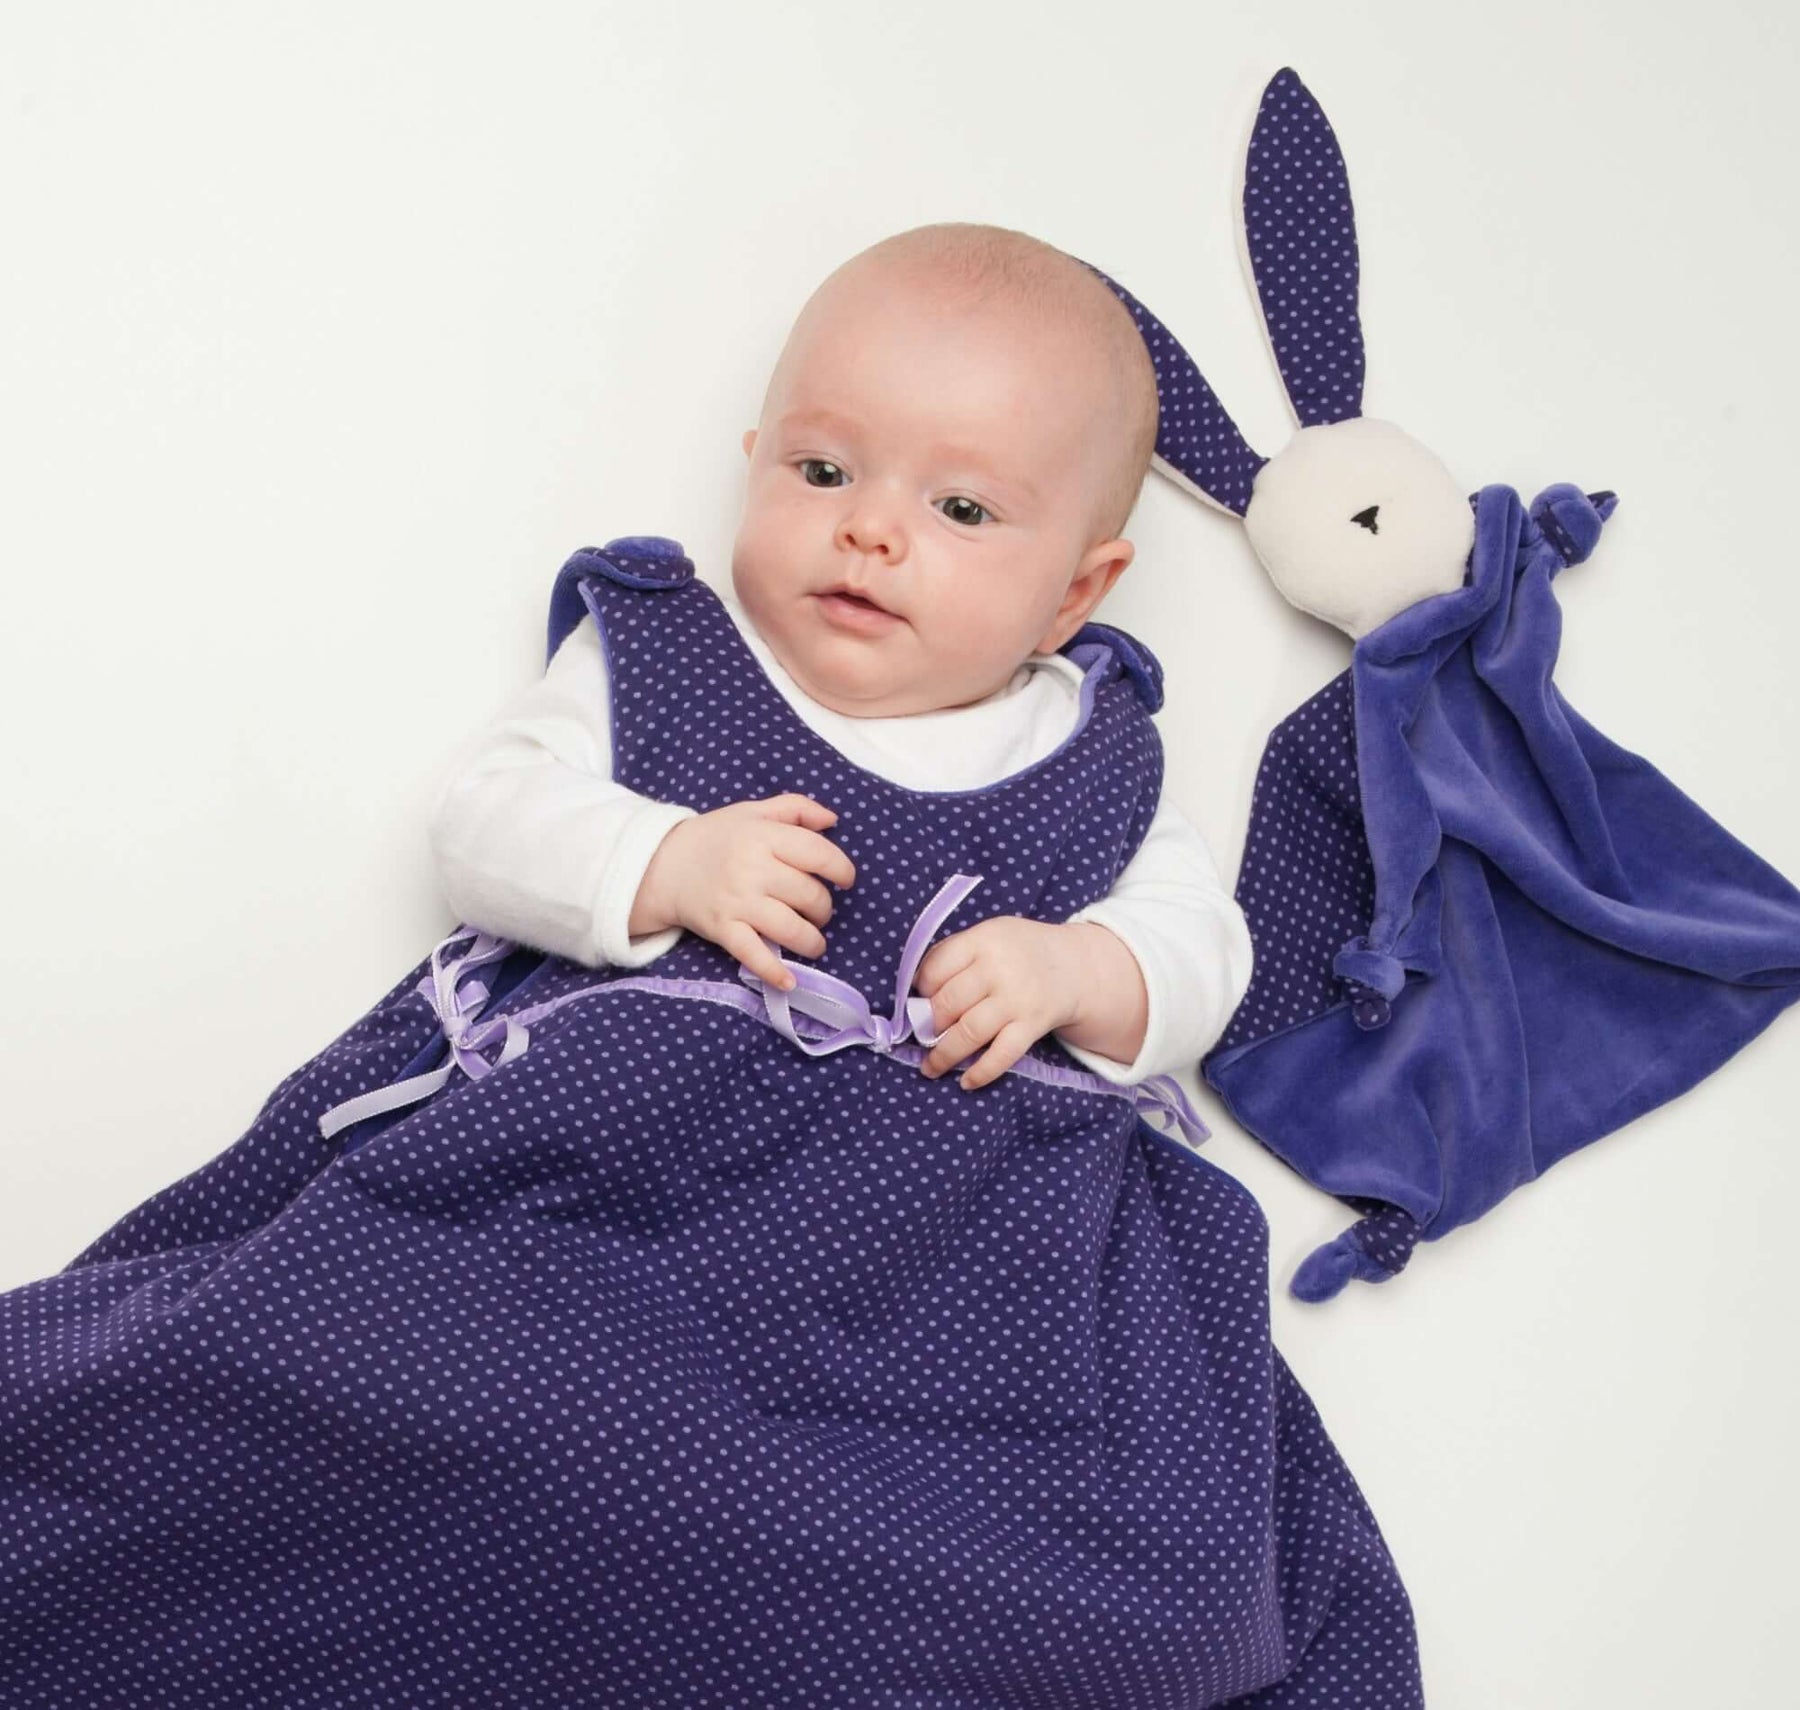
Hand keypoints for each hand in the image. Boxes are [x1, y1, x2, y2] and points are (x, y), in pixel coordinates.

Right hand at [630, 793, 854, 989]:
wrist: (661, 864)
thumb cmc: (715, 837)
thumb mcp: (753, 812)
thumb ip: (796, 808)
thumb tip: (833, 820)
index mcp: (763, 836)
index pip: (817, 854)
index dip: (841, 869)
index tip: (845, 880)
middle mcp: (752, 869)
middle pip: (809, 895)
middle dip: (823, 908)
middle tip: (818, 910)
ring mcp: (737, 902)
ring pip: (790, 928)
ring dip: (812, 940)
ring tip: (814, 941)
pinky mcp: (723, 929)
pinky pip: (753, 954)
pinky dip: (774, 971)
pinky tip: (790, 981)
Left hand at [910, 915, 1090, 1090]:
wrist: (1075, 966)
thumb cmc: (1018, 953)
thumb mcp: (989, 936)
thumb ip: (954, 955)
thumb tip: (916, 991)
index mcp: (983, 940)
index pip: (937, 967)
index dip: (922, 988)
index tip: (920, 999)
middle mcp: (999, 969)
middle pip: (949, 1002)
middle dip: (930, 1024)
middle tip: (924, 1034)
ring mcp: (1017, 999)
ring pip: (969, 1032)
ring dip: (943, 1055)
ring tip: (930, 1068)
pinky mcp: (1032, 1025)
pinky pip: (1002, 1055)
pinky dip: (981, 1072)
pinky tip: (966, 1082)